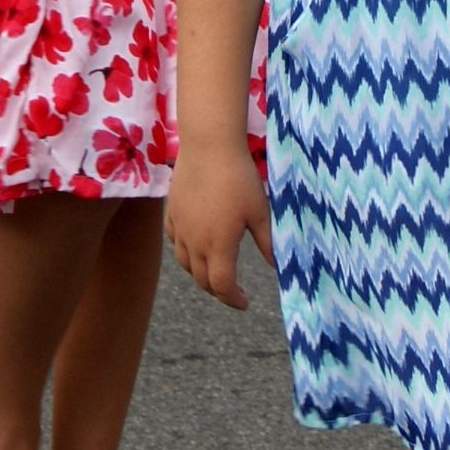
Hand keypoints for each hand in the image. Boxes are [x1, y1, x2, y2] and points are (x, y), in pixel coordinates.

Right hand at [167, 146, 273, 308]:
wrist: (209, 146)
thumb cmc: (239, 177)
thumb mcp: (260, 212)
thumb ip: (267, 242)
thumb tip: (277, 265)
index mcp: (219, 246)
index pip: (222, 285)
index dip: (233, 299)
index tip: (245, 302)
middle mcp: (195, 242)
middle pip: (202, 279)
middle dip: (218, 290)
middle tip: (233, 291)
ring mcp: (180, 227)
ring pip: (186, 263)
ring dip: (200, 274)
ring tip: (214, 271)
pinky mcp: (172, 212)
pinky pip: (175, 242)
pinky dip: (186, 252)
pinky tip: (195, 245)